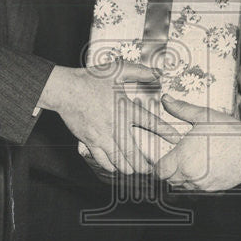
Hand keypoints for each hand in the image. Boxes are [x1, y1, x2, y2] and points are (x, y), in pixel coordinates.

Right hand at [38, 63, 179, 173]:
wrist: (65, 90)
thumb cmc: (90, 80)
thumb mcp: (117, 69)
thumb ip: (139, 71)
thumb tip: (156, 74)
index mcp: (124, 108)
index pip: (150, 122)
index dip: (165, 131)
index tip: (175, 139)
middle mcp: (115, 126)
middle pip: (133, 152)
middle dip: (144, 164)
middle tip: (152, 169)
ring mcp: (101, 136)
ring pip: (118, 160)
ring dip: (129, 168)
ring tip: (136, 171)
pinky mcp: (90, 141)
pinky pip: (102, 160)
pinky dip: (111, 167)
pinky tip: (116, 168)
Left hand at [152, 96, 240, 191]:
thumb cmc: (229, 133)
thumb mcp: (204, 116)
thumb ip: (181, 109)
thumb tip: (167, 99)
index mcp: (184, 158)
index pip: (159, 170)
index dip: (159, 163)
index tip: (164, 156)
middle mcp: (190, 174)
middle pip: (169, 179)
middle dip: (170, 169)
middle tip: (178, 156)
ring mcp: (201, 183)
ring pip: (182, 185)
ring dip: (182, 175)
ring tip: (192, 160)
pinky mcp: (212, 188)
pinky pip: (196, 187)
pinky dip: (196, 180)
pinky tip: (204, 166)